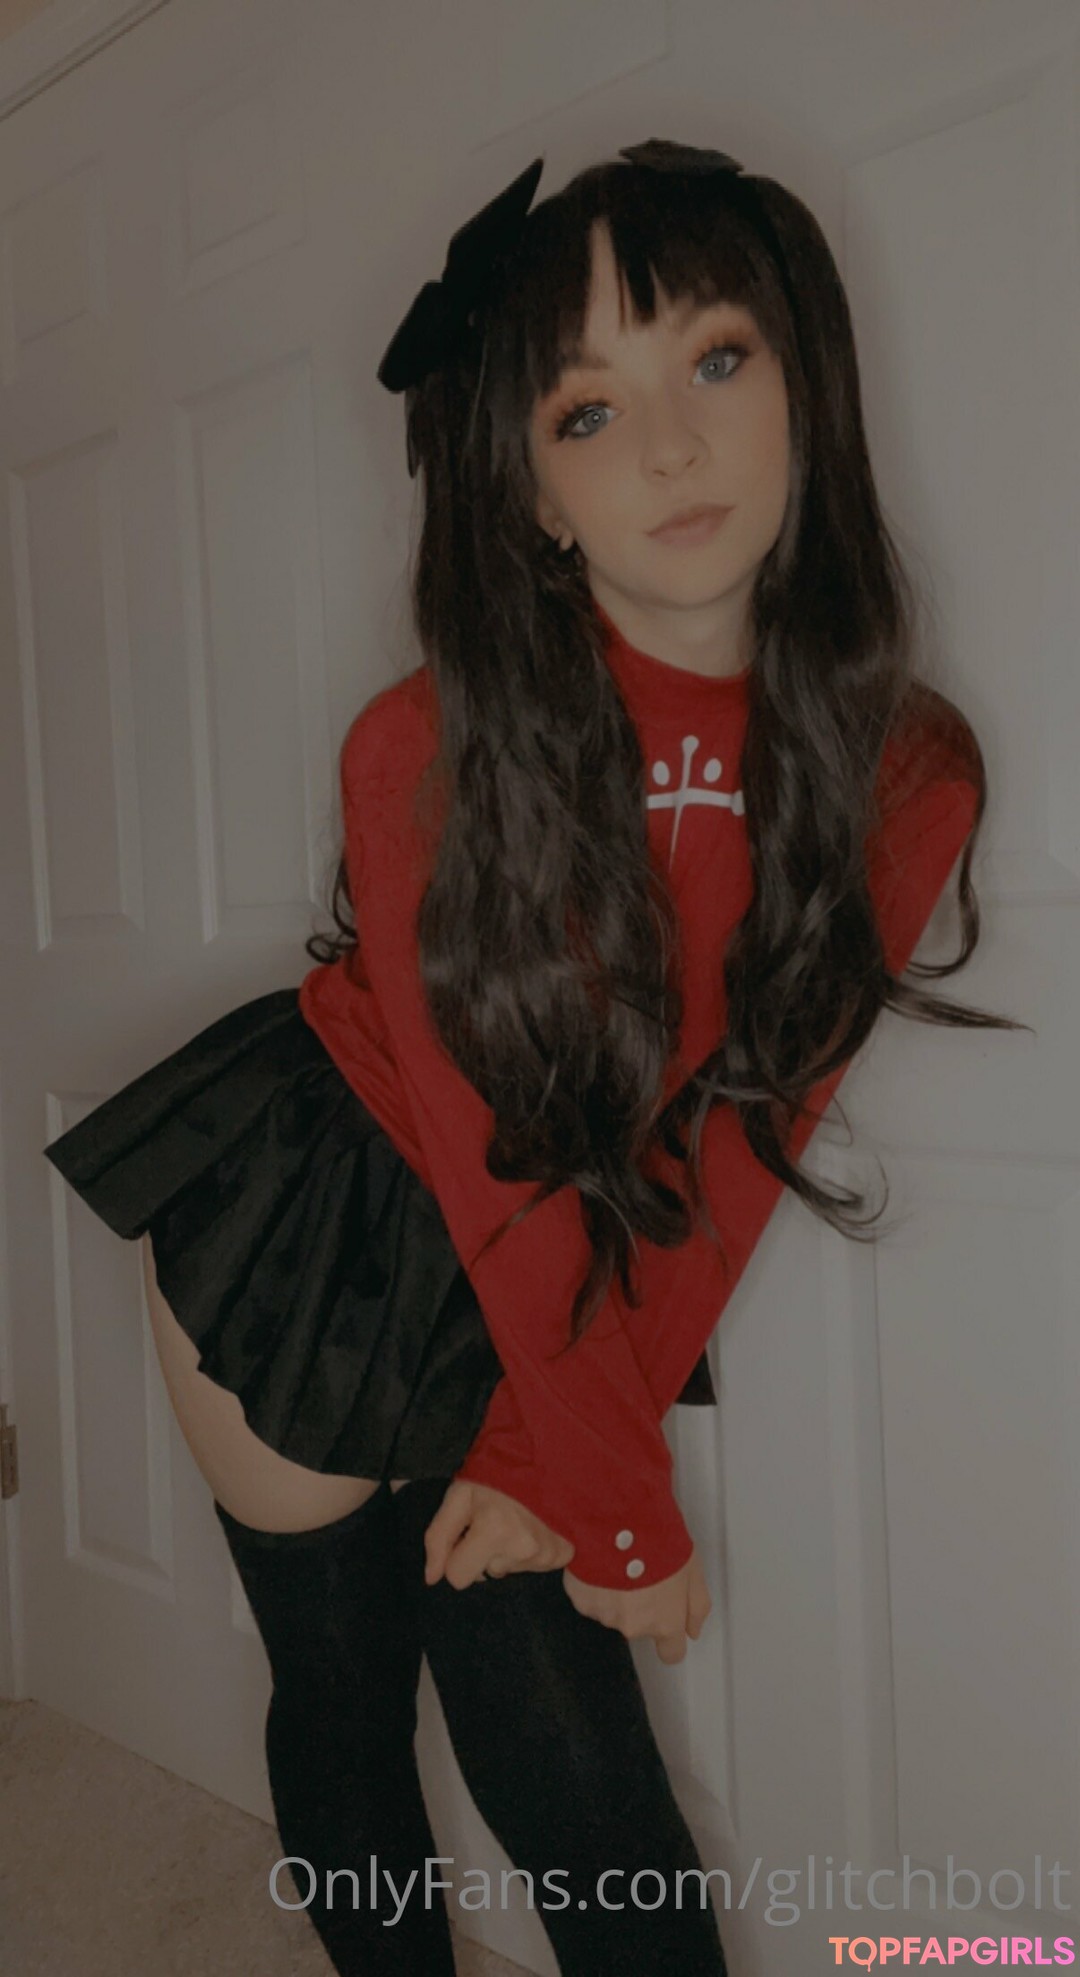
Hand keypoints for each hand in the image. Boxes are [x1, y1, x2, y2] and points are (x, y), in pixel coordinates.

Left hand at [423, 1479, 575, 1589]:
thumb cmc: (497, 1473)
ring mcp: (546, 1554)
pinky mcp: (562, 1555)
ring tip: (514, 1520)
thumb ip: (438, 1536)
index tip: (468, 1532)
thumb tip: (431, 1577)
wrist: (547, 1453)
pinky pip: (531, 1567)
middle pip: (485, 1576)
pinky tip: (531, 1527)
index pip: (458, 1577)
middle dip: (483, 1554)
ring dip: (506, 1551)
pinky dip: (527, 1552)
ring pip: (508, 1570)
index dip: (457, 1555)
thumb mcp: (459, 1495)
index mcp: (494, 1531)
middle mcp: (523, 1549)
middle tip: (494, 1522)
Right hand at [562, 1548, 711, 1664]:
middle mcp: (634, 1626)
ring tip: (620, 1562)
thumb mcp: (693, 1568)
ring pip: (614, 1612)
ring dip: (617, 1594)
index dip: (670, 1638)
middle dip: (642, 1606)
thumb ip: (696, 1606)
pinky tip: (602, 1561)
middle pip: (640, 1626)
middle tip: (643, 1572)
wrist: (617, 1519)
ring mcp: (605, 1615)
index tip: (667, 1619)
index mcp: (664, 1621)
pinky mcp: (582, 1600)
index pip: (671, 1653)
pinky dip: (596, 1585)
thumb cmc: (658, 1539)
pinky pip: (592, 1598)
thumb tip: (692, 1631)